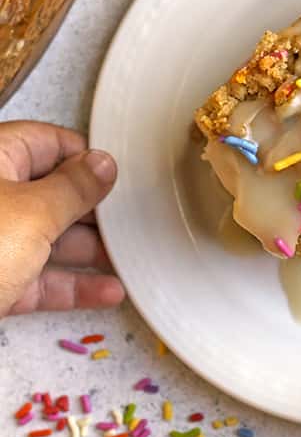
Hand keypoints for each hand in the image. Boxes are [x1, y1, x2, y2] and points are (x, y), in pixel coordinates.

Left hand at [0, 121, 124, 316]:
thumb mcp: (33, 213)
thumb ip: (75, 187)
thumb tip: (102, 163)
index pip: (49, 143)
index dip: (87, 159)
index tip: (121, 178)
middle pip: (52, 193)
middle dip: (93, 212)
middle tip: (131, 223)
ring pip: (47, 238)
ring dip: (89, 252)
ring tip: (127, 262)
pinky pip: (38, 277)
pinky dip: (71, 285)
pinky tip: (107, 292)